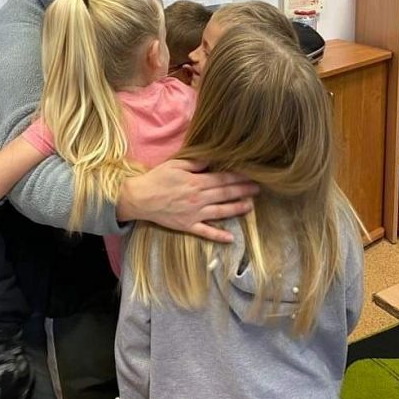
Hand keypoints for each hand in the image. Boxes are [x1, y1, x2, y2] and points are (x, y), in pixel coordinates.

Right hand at [117, 158, 258, 242]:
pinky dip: (218, 236)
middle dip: (243, 190)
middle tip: (258, 189)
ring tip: (250, 206)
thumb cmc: (157, 178)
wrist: (140, 198)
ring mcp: (195, 213)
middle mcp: (199, 198)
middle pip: (225, 194)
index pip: (222, 178)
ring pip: (221, 211)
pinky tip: (231, 238)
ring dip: (237, 209)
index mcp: (197, 181)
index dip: (238, 177)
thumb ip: (196, 162)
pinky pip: (206, 232)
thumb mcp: (176, 164)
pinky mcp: (188, 226)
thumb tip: (213, 159)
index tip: (251, 175)